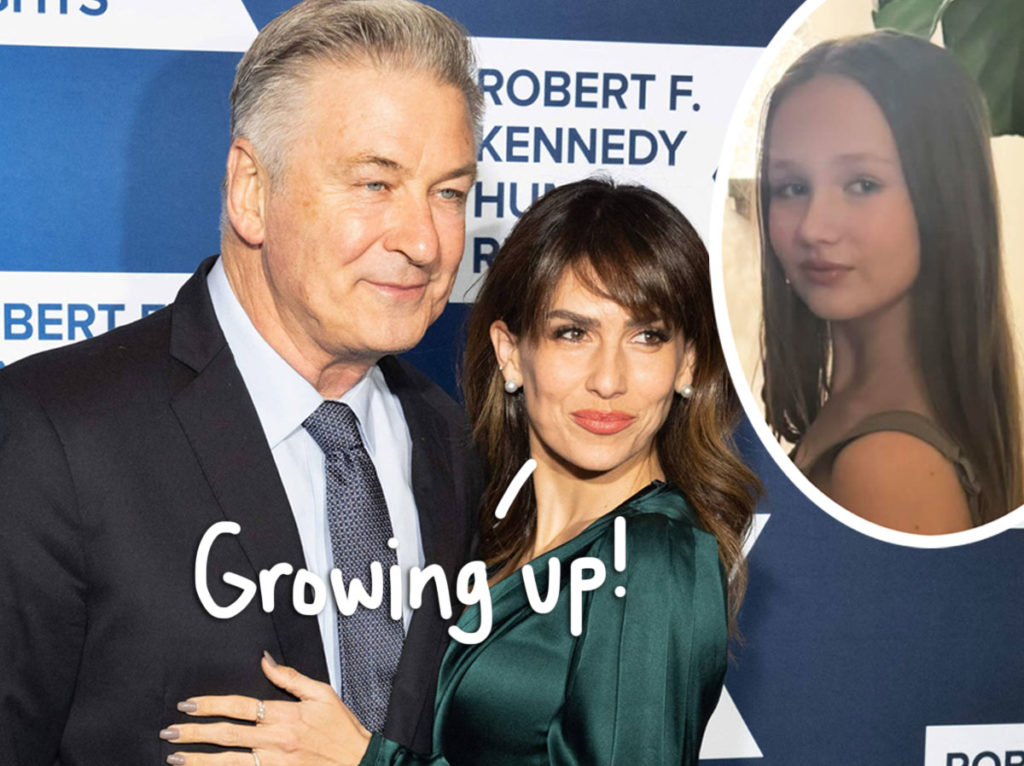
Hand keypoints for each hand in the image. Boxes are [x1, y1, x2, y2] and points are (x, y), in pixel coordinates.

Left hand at [160, 652, 370, 765]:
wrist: (359, 763)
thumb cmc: (342, 728)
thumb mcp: (321, 694)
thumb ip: (290, 678)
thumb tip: (265, 660)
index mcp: (285, 715)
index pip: (239, 706)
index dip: (210, 705)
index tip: (188, 704)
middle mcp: (275, 741)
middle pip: (226, 735)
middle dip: (194, 733)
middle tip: (169, 731)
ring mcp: (274, 764)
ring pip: (228, 763)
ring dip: (198, 760)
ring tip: (174, 757)